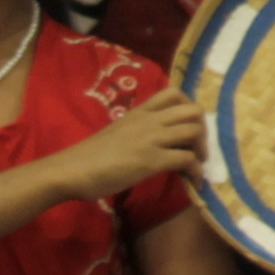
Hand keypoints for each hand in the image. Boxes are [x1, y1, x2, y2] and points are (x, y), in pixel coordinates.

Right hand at [53, 89, 205, 204]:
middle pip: (193, 110)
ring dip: (202, 149)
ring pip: (194, 130)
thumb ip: (138, 131)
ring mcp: (151, 139)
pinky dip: (196, 172)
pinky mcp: (151, 160)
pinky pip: (186, 159)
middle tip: (196, 147)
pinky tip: (194, 182)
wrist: (71, 169)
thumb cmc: (89, 156)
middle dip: (203, 129)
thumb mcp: (118, 132)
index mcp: (139, 112)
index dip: (189, 107)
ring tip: (197, 164)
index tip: (188, 126)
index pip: (174, 92)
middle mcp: (149, 120)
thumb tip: (153, 142)